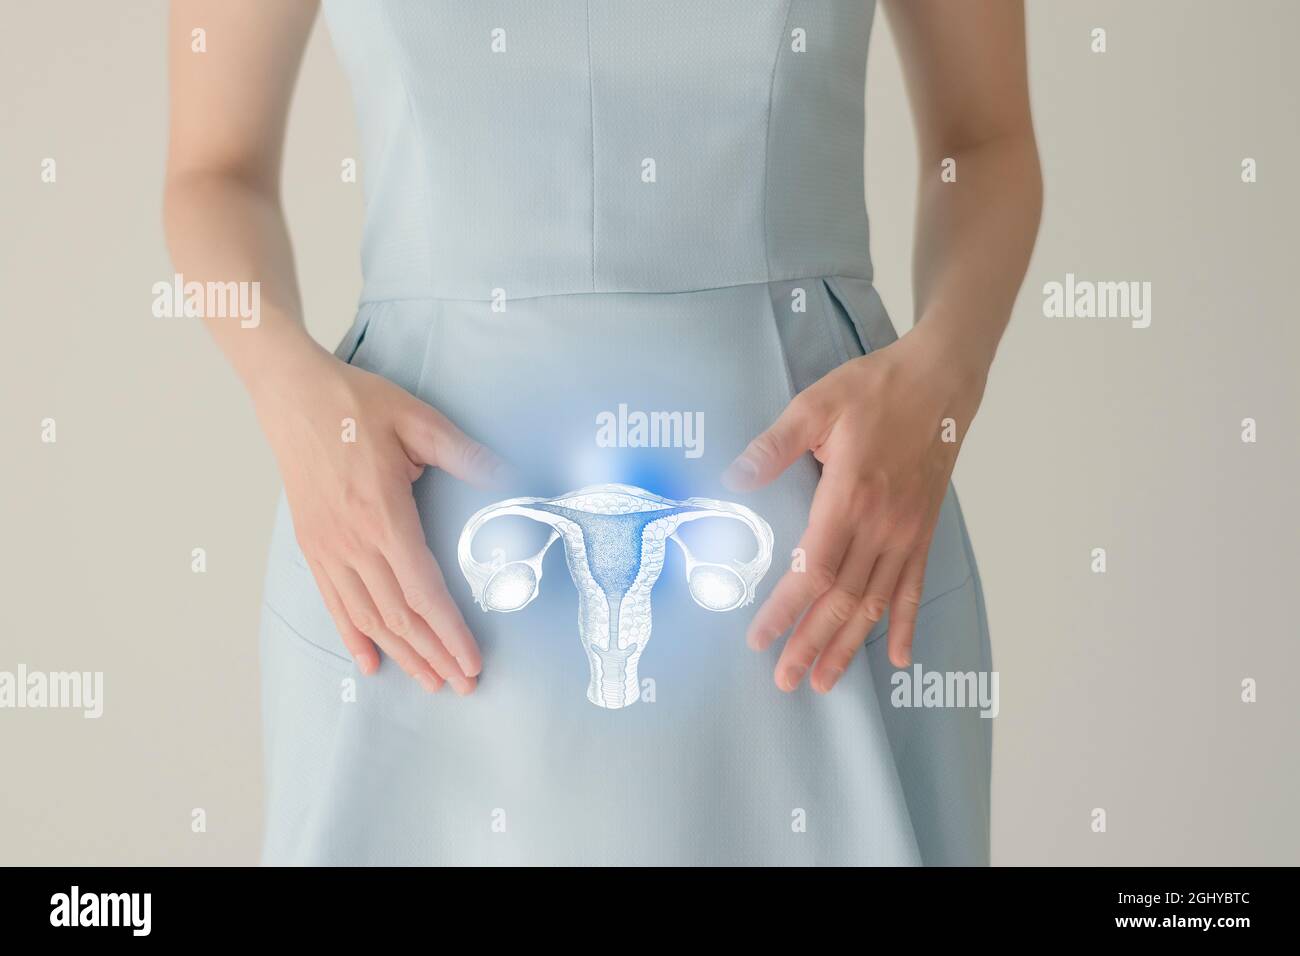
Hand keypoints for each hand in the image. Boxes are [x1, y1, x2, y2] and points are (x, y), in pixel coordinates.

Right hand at [253, 345, 509, 694]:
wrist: (290, 393)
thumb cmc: (356, 404)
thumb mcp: (419, 420)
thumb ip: (464, 453)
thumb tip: (507, 474)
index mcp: (383, 515)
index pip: (423, 590)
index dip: (449, 631)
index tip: (472, 660)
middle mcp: (352, 541)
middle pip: (398, 615)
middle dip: (434, 655)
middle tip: (464, 685)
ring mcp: (328, 547)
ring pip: (367, 617)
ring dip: (401, 654)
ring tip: (430, 682)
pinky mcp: (312, 545)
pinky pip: (334, 602)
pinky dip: (353, 637)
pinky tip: (371, 663)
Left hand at [722, 320, 986, 691]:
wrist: (941, 379)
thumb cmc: (875, 388)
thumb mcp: (815, 404)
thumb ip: (775, 445)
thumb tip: (734, 478)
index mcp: (848, 497)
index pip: (812, 570)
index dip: (785, 610)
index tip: (759, 638)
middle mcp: (881, 525)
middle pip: (842, 600)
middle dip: (811, 644)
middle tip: (785, 681)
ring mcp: (907, 532)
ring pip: (876, 604)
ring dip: (850, 646)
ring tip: (825, 681)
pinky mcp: (924, 531)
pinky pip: (914, 587)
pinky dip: (906, 624)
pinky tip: (901, 659)